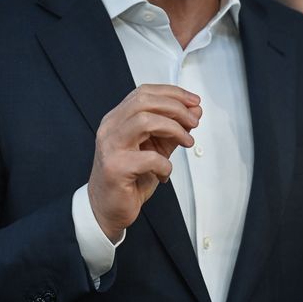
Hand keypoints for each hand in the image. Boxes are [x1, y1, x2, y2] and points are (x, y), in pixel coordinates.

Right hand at [88, 84, 199, 241]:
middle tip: (193, 121)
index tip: (193, 101)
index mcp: (117, 119)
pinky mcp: (115, 168)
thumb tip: (195, 112)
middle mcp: (110, 128)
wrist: (107, 208)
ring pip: (144, 121)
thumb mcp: (156, 149)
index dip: (172, 93)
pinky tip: (164, 173)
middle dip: (176, 108)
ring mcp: (110, 146)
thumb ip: (174, 129)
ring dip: (173, 129)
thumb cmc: (129, 178)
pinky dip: (165, 165)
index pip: (144, 93)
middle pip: (144, 102)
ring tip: (186, 141)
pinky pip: (148, 158)